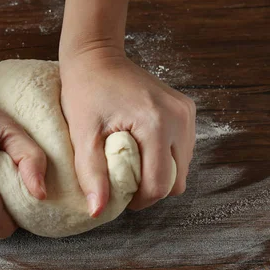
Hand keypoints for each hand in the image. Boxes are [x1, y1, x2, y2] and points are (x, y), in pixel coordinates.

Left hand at [60, 50, 195, 215]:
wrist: (96, 57)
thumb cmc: (85, 93)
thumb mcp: (83, 136)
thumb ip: (92, 175)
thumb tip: (98, 211)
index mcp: (156, 124)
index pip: (160, 185)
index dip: (140, 200)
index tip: (120, 196)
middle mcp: (179, 118)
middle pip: (177, 180)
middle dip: (152, 188)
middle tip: (125, 179)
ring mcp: (186, 112)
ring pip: (182, 167)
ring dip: (159, 173)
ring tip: (131, 162)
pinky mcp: (186, 109)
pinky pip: (182, 149)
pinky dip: (164, 157)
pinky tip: (142, 148)